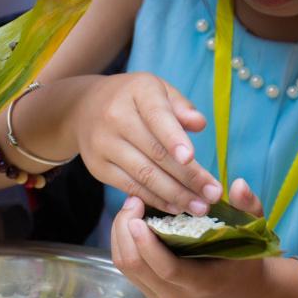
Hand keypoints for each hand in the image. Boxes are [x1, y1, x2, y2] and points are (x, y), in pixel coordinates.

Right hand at [74, 72, 221, 215]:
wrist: (84, 108)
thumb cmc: (134, 99)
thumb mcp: (158, 90)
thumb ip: (180, 106)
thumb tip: (199, 124)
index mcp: (137, 92)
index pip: (157, 116)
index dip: (174, 138)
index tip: (191, 158)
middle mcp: (115, 117)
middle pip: (155, 152)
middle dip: (188, 177)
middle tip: (213, 194)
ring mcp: (103, 144)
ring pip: (144, 175)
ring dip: (175, 195)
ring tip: (200, 207)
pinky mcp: (98, 168)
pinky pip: (131, 187)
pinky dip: (155, 199)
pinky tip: (176, 207)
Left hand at [109, 194, 272, 297]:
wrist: (240, 291)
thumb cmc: (245, 259)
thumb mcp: (252, 232)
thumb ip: (248, 207)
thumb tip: (238, 183)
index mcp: (201, 283)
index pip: (166, 269)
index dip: (147, 244)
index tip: (137, 217)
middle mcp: (175, 294)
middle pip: (135, 266)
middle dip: (126, 231)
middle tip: (133, 200)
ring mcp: (159, 295)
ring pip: (125, 266)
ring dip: (120, 234)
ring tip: (131, 206)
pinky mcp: (148, 289)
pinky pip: (125, 266)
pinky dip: (122, 241)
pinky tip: (131, 219)